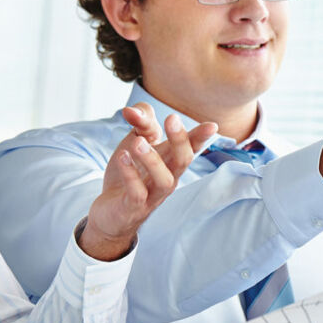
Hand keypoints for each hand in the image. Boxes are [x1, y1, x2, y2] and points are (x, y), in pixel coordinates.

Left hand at [78, 103, 216, 259]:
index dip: (201, 137)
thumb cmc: (129, 176)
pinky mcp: (133, 207)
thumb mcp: (135, 143)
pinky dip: (130, 175)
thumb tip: (131, 110)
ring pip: (164, 180)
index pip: (190, 148)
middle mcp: (167, 178)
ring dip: (152, 159)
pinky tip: (122, 158)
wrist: (110, 213)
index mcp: (169, 161)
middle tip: (172, 119)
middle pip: (182, 161)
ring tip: (138, 142)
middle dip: (180, 140)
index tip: (212, 125)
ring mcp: (152, 195)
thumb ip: (140, 124)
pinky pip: (137, 193)